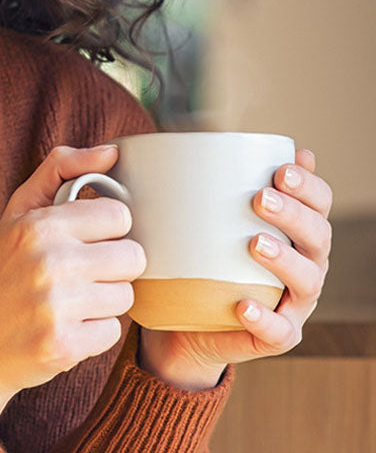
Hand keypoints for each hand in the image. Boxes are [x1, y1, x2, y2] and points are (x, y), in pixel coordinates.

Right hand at [0, 144, 145, 450]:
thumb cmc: (0, 270)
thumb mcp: (18, 210)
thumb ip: (62, 169)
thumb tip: (112, 151)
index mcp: (40, 224)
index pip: (119, 215)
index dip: (108, 229)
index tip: (87, 238)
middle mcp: (49, 262)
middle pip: (132, 257)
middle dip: (112, 266)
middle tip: (82, 273)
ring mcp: (57, 306)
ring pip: (126, 296)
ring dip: (104, 300)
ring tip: (71, 300)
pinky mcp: (65, 346)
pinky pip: (113, 332)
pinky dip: (94, 333)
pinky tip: (66, 326)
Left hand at [138, 148, 332, 388]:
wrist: (182, 321)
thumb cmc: (193, 254)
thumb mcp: (195, 215)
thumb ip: (194, 182)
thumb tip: (160, 144)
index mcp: (292, 228)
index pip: (317, 202)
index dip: (309, 185)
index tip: (280, 169)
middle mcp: (303, 262)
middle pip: (318, 236)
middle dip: (295, 214)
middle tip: (260, 199)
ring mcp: (292, 302)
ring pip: (308, 281)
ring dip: (286, 260)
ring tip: (254, 243)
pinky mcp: (275, 336)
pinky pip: (280, 331)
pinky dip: (265, 319)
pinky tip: (243, 305)